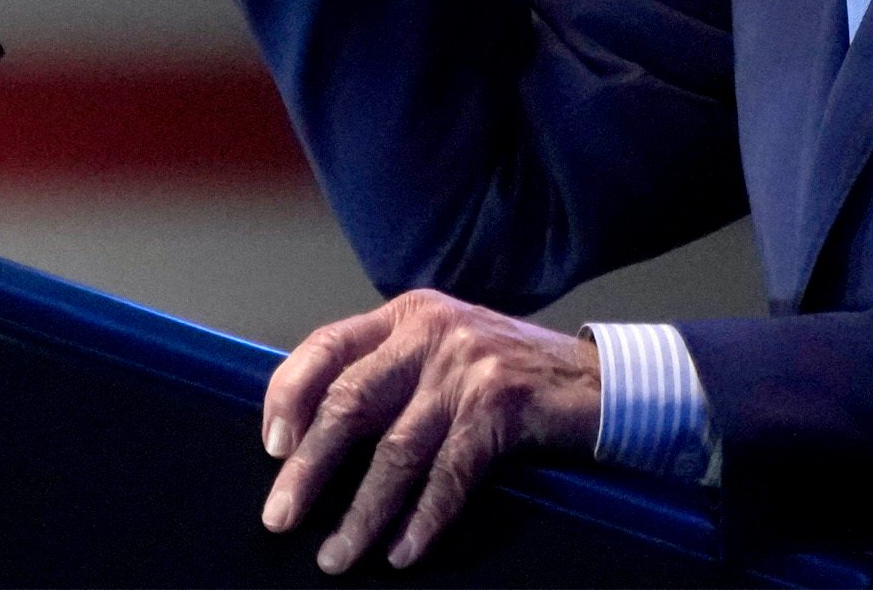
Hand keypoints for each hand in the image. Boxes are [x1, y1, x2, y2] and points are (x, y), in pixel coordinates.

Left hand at [260, 288, 601, 574]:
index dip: (289, 395)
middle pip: (349, 403)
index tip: (271, 447)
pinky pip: (450, 475)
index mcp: (406, 315)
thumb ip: (390, 372)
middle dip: (309, 468)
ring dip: (361, 513)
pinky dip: (423, 520)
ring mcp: (467, 367)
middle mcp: (430, 332)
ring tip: (336, 556)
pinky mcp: (503, 406)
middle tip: (279, 517)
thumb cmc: (511, 375)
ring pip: (396, 451)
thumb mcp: (444, 351)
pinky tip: (403, 553)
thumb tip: (314, 433)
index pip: (326, 346)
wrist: (601, 380)